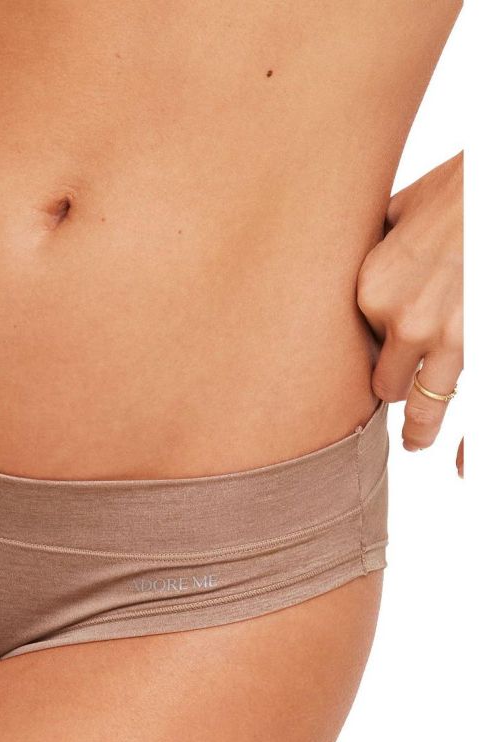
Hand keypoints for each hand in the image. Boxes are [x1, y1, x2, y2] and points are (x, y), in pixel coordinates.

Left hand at [357, 152, 462, 475]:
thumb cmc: (456, 190)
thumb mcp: (397, 211)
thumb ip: (374, 249)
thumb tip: (357, 260)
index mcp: (371, 293)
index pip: (358, 346)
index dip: (369, 352)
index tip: (372, 360)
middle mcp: (405, 324)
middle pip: (385, 382)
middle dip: (392, 385)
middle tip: (393, 396)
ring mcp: (449, 341)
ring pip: (422, 404)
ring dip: (420, 426)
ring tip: (417, 442)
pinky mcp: (477, 345)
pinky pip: (466, 411)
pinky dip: (466, 449)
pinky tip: (457, 468)